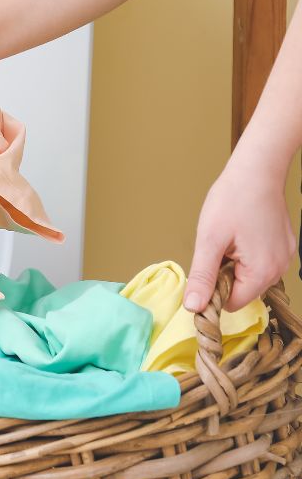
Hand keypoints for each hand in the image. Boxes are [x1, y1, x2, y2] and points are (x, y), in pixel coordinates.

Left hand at [184, 159, 296, 312]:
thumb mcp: (209, 240)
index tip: (204, 270)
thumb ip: (202, 276)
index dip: (213, 292)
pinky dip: (245, 255)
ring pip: (249, 277)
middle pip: (242, 291)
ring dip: (234, 265)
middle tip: (217, 248)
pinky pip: (259, 263)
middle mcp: (279, 269)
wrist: (256, 171)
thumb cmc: (232, 200)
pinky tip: (241, 234)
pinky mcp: (283, 247)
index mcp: (262, 272)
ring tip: (229, 239)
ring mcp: (284, 258)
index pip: (232, 304)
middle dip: (224, 275)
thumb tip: (194, 307)